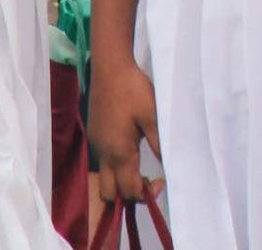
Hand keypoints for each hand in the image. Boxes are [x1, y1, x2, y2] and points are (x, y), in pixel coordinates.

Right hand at [88, 57, 161, 203]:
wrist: (110, 66)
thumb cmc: (133, 90)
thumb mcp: (152, 116)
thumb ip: (160, 144)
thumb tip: (167, 167)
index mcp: (119, 152)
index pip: (128, 191)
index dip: (145, 194)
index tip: (160, 180)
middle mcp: (104, 153)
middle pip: (109, 194)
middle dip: (127, 195)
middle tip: (145, 179)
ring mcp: (96, 143)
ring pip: (104, 177)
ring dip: (119, 180)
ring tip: (138, 165)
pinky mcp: (94, 132)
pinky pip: (102, 160)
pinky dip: (114, 165)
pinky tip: (128, 147)